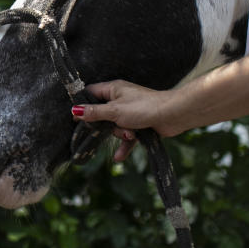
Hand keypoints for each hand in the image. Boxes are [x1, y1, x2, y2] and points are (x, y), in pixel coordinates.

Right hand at [71, 80, 191, 161]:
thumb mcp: (115, 111)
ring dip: (119, 134)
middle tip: (104, 130)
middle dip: (104, 125)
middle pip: (101, 113)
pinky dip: (124, 144)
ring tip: (129, 134)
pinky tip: (119, 158)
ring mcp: (130, 112)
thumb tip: (74, 110)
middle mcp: (120, 98)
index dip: (82, 105)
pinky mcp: (139, 124)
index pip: (91, 93)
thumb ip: (94, 112)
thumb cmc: (144, 108)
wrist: (173, 115)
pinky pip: (126, 135)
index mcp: (113, 89)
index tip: (75, 118)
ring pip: (114, 126)